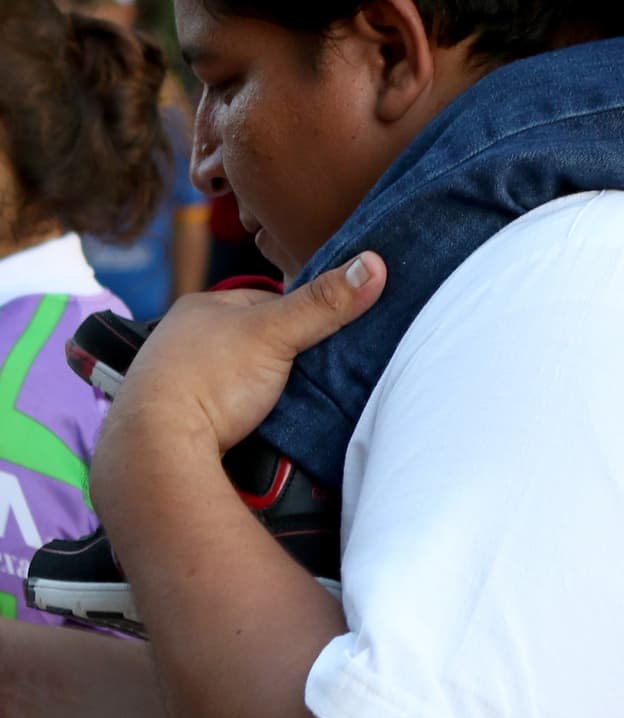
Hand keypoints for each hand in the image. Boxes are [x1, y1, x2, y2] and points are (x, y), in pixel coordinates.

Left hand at [92, 254, 386, 480]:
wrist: (155, 453)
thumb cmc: (207, 379)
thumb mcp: (274, 332)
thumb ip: (323, 302)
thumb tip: (374, 264)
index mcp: (199, 308)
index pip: (265, 303)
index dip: (298, 318)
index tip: (326, 335)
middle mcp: (181, 340)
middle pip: (251, 343)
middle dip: (278, 357)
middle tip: (311, 373)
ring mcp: (174, 383)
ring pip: (235, 380)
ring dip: (258, 391)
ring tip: (288, 404)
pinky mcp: (175, 423)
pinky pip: (220, 412)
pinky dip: (240, 418)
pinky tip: (257, 427)